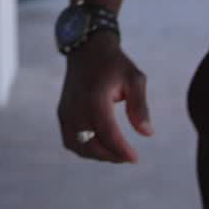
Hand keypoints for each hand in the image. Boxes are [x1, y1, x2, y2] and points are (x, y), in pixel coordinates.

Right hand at [56, 32, 152, 163]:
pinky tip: (100, 146)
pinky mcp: (62, 113)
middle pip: (92, 145)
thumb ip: (140, 106)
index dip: (122, 151)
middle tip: (128, 156)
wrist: (88, 49)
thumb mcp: (135, 79)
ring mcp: (66, 111)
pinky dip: (84, 149)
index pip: (107, 134)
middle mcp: (76, 107)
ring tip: (116, 152)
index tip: (135, 158)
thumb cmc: (114, 64)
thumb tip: (147, 134)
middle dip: (112, 156)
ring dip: (97, 155)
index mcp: (95, 98)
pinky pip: (70, 140)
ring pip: (78, 146)